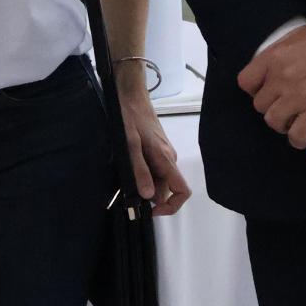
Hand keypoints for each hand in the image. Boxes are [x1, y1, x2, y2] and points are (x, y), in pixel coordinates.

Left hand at [118, 89, 193, 216]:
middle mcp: (168, 158)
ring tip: (123, 176)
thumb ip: (139, 170)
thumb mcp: (130, 145)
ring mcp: (163, 153)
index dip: (171, 206)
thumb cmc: (130, 117)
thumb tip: (149, 197)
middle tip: (126, 193)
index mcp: (166, 159)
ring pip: (158, 178)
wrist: (130, 94)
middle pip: (166, 188)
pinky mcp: (156, 148)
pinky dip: (142, 172)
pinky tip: (126, 165)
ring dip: (143, 183)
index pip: (182, 190)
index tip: (151, 210)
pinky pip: (153, 168)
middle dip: (149, 196)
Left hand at [236, 14, 305, 148]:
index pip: (246, 82)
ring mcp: (299, 96)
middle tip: (287, 109)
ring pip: (274, 122)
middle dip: (272, 108)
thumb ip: (287, 52)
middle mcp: (281, 77)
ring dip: (284, 125)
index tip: (270, 92)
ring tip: (296, 123)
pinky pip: (297, 136)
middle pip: (260, 105)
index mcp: (275, 56)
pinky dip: (299, 139)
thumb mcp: (302, 35)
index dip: (256, 90)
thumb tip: (282, 61)